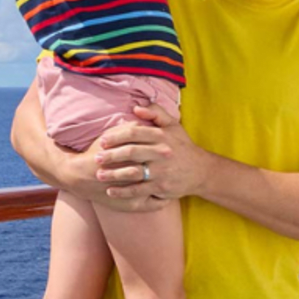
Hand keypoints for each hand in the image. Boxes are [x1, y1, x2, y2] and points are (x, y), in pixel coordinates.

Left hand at [92, 102, 209, 204]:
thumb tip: (136, 107)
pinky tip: (110, 191)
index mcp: (162, 136)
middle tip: (97, 158)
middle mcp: (161, 153)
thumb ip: (156, 113)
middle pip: (131, 152)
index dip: (116, 136)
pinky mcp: (161, 186)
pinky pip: (138, 190)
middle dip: (111, 155)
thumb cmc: (183, 147)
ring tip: (99, 175)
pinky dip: (123, 191)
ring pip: (133, 172)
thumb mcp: (174, 126)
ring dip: (114, 174)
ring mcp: (161, 171)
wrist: (201, 171)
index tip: (103, 141)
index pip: (134, 133)